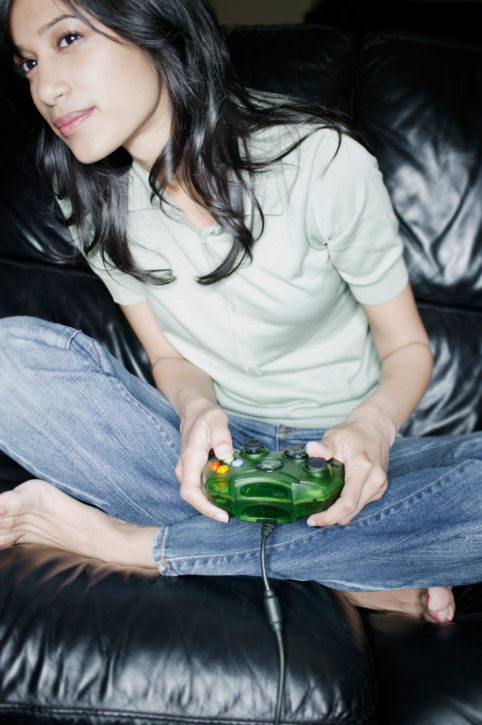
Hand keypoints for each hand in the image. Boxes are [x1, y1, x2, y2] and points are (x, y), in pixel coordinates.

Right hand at [175, 400, 232, 521]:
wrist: (194, 413)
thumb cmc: (205, 416)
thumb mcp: (216, 419)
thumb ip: (221, 436)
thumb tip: (226, 455)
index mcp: (190, 458)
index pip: (190, 491)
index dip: (204, 507)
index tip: (221, 515)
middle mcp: (185, 468)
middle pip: (194, 498)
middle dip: (211, 510)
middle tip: (231, 515)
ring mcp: (188, 471)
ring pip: (198, 494)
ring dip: (212, 503)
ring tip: (232, 508)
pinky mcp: (194, 471)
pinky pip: (201, 488)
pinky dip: (213, 494)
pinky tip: (227, 495)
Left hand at [305, 417, 390, 526]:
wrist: (376, 428)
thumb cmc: (354, 433)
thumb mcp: (335, 435)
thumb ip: (324, 446)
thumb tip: (312, 450)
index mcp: (363, 467)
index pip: (348, 502)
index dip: (330, 516)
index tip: (314, 519)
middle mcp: (375, 479)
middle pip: (351, 512)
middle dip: (331, 518)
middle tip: (313, 517)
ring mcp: (379, 485)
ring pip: (356, 511)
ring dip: (339, 513)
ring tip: (322, 506)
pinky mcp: (379, 489)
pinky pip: (361, 505)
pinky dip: (347, 507)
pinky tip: (336, 498)